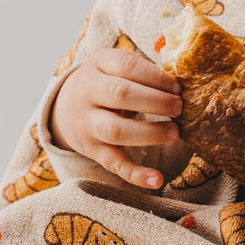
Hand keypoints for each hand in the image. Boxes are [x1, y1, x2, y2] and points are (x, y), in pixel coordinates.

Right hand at [50, 47, 183, 189]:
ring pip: (116, 130)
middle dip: (156, 101)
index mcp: (98, 64)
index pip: (128, 66)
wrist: (64, 107)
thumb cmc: (105, 82)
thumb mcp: (114, 65)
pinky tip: (156, 179)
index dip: (156, 76)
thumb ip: (142, 69)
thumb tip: (180, 84)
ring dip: (149, 133)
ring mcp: (88, 123)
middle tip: (179, 107)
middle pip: (120, 95)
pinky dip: (135, 174)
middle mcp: (88, 92)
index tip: (178, 86)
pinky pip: (113, 164)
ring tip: (174, 133)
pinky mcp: (92, 150)